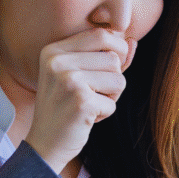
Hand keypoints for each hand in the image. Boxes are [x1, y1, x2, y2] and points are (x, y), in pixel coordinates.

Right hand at [25, 29, 129, 173]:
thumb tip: (134, 40)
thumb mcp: (79, 76)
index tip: (109, 69)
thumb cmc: (65, 107)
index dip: (117, 49)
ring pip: (118, 80)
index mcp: (54, 50)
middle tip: (95, 93)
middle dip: (114, 78)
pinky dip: (105, 113)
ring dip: (111, 96)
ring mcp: (69, 81)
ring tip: (90, 104)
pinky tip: (86, 118)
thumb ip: (105, 57)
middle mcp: (58, 62)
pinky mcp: (81, 102)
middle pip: (113, 58)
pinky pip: (113, 103)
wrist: (44, 143)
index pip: (101, 34)